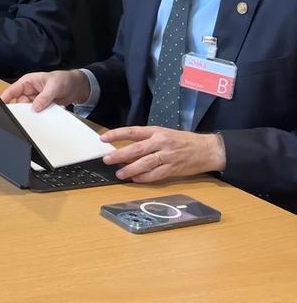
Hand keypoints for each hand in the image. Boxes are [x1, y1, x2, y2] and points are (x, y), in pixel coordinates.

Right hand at [0, 69, 89, 110]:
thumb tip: (35, 107)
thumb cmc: (63, 79)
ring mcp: (35, 100)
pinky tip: (55, 108)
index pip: (12, 91)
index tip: (2, 106)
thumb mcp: (53, 86)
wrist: (76, 87)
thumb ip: (44, 97)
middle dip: (26, 108)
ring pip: (30, 110)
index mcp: (27, 82)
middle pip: (20, 103)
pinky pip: (39, 113)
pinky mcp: (42, 107)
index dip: (5, 98)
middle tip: (34, 110)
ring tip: (49, 107)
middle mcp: (29, 92)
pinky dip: (46, 114)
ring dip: (39, 111)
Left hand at [101, 127, 226, 182]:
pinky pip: (156, 175)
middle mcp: (161, 142)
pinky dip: (144, 178)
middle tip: (107, 160)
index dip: (116, 134)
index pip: (132, 132)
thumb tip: (126, 149)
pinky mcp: (173, 169)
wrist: (208, 149)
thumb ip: (147, 140)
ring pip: (145, 163)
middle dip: (119, 155)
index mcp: (157, 131)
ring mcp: (168, 156)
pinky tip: (135, 179)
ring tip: (119, 173)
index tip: (103, 138)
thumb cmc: (183, 141)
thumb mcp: (164, 134)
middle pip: (136, 149)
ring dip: (130, 169)